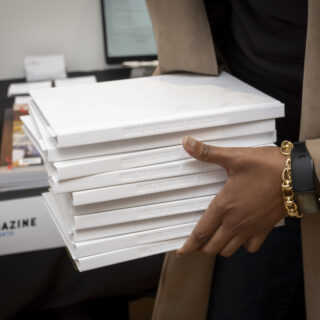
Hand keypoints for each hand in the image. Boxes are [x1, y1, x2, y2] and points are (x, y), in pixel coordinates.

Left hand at [176, 136, 286, 257]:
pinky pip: (251, 247)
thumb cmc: (265, 166)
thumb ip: (207, 152)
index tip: (180, 251)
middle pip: (213, 247)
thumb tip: (186, 142)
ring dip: (219, 248)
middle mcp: (235, 222)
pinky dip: (242, 245)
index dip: (188, 245)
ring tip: (214, 239)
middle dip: (201, 247)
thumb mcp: (234, 156)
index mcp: (224, 207)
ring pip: (229, 250)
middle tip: (196, 241)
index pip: (201, 233)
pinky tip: (239, 235)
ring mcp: (251, 229)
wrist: (297, 175)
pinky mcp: (265, 229)